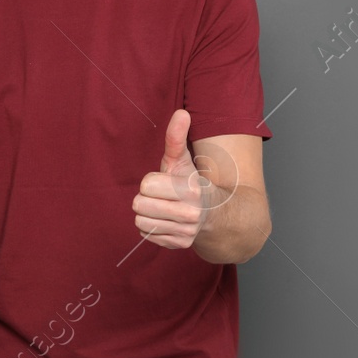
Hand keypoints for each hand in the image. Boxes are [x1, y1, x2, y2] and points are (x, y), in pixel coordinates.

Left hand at [132, 109, 211, 249]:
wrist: (217, 214)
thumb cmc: (192, 182)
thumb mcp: (183, 160)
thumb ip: (176, 138)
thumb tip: (181, 113)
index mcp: (191, 189)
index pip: (146, 185)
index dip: (151, 181)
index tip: (165, 182)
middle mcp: (191, 213)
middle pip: (139, 204)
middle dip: (146, 197)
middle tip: (162, 196)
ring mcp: (186, 231)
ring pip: (140, 221)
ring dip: (147, 213)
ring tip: (163, 207)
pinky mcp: (179, 244)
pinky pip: (146, 234)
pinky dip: (152, 227)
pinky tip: (166, 220)